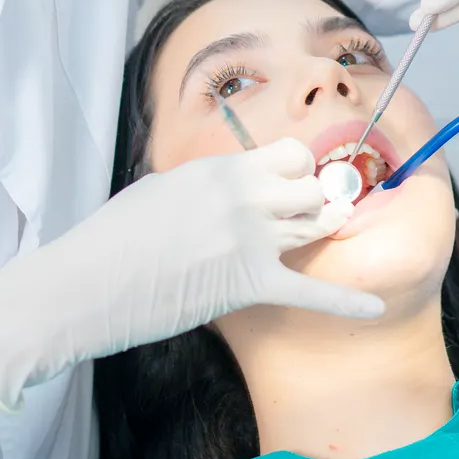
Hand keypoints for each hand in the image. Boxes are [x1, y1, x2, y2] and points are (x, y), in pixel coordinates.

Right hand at [0, 139, 379, 414]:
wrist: (84, 286)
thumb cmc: (112, 239)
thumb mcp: (159, 190)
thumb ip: (204, 184)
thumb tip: (228, 184)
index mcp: (218, 167)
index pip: (288, 153)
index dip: (296, 169)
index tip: (293, 183)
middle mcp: (241, 195)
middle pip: (308, 188)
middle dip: (311, 201)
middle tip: (309, 214)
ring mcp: (248, 239)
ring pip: (313, 226)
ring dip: (320, 230)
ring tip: (332, 229)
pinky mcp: (248, 284)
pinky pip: (311, 290)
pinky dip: (346, 300)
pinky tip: (375, 305)